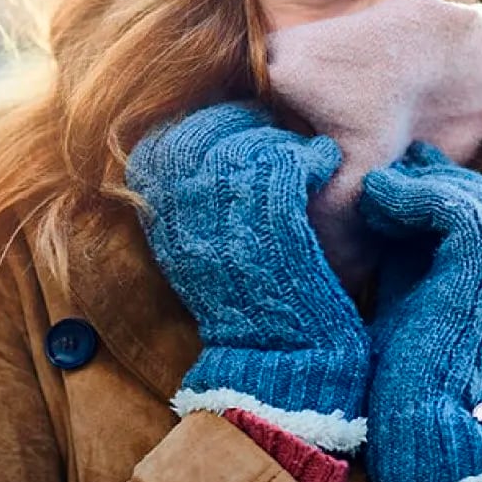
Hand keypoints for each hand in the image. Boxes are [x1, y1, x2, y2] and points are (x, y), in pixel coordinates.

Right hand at [125, 101, 368, 452]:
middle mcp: (182, 213)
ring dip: (283, 141)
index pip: (171, 138)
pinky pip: (289, 161)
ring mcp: (225, 218)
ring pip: (251, 142)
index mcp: (158, 217)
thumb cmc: (247, 300)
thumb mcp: (198, 248)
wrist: (277, 359)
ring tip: (303, 156)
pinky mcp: (273, 225)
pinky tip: (323, 163)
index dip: (208, 123)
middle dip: (245, 122)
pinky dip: (312, 155)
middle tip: (276, 133)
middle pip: (208, 130)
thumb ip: (190, 195)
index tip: (240, 128)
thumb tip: (208, 135)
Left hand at [359, 140, 481, 481]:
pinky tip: (379, 200)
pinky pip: (460, 209)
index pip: (479, 204)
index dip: (435, 181)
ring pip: (477, 195)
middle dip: (434, 177)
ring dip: (422, 184)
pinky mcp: (480, 273)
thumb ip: (403, 243)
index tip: (388, 177)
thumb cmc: (395, 359)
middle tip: (385, 177)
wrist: (410, 410)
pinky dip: (417, 195)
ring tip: (376, 190)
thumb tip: (383, 193)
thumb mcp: (400, 282)